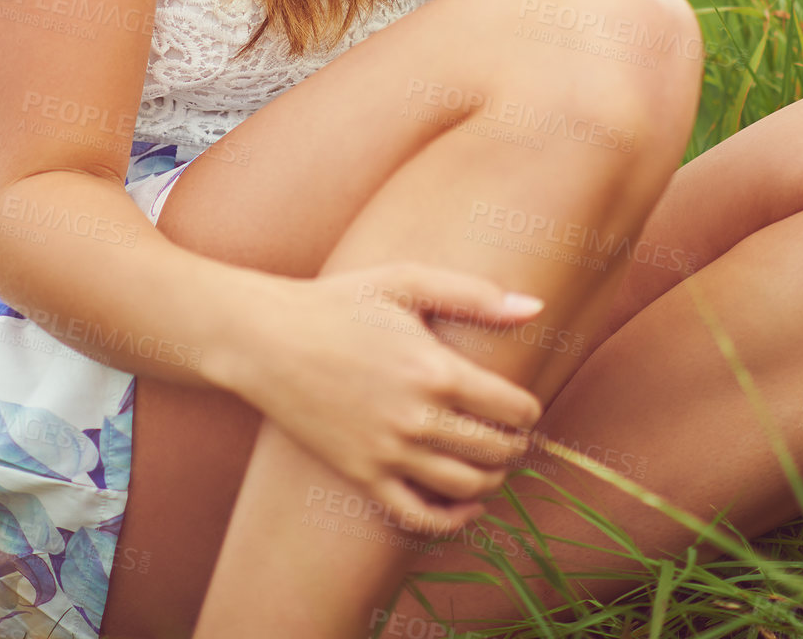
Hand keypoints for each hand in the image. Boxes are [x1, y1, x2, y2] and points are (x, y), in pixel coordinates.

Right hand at [222, 261, 545, 535]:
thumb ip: (474, 294)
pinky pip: (420, 517)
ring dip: (493, 482)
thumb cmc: (339, 303)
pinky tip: (465, 506)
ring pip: (466, 488)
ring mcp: (388, 453)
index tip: (525, 407)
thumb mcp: (406, 281)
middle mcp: (417, 419)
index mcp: (436, 369)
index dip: (528, 411)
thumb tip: (535, 307)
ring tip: (493, 464)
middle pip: (496, 452)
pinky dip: (453, 521)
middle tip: (515, 436)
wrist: (267, 339)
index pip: (511, 408)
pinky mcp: (362, 476)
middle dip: (516, 447)